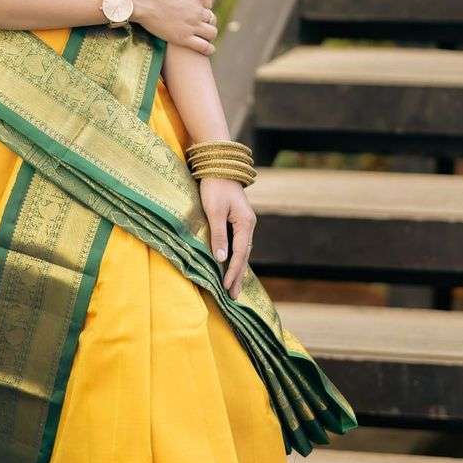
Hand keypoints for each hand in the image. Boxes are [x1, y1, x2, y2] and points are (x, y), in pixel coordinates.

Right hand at [126, 0, 215, 54]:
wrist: (141, 1)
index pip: (207, 2)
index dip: (202, 6)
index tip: (196, 9)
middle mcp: (198, 11)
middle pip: (210, 17)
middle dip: (206, 20)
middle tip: (199, 23)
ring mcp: (192, 25)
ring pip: (211, 32)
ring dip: (210, 34)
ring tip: (206, 37)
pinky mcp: (183, 38)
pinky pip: (203, 46)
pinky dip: (208, 49)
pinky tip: (209, 50)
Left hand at [200, 176, 255, 297]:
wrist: (219, 164)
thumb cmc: (214, 186)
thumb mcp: (214, 211)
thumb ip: (218, 234)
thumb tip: (222, 258)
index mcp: (245, 223)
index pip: (240, 254)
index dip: (233, 272)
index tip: (226, 287)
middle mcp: (248, 225)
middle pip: (244, 256)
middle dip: (238, 277)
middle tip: (233, 297)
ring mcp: (244, 223)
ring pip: (242, 251)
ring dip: (237, 269)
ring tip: (233, 287)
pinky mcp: (237, 220)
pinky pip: (238, 244)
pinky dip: (235, 257)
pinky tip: (232, 265)